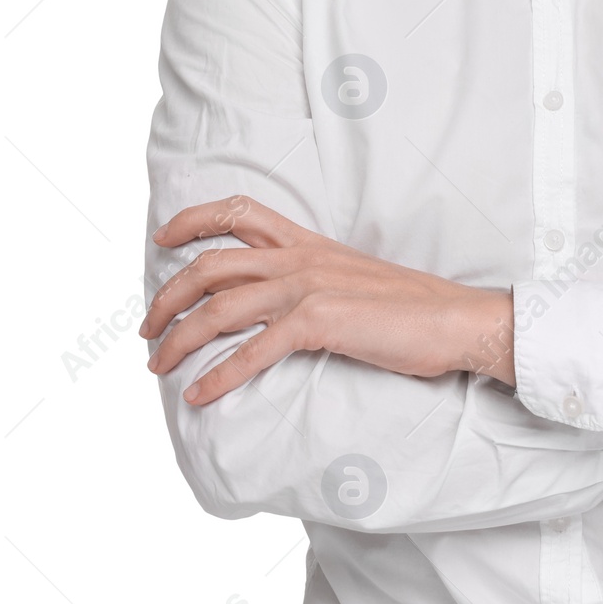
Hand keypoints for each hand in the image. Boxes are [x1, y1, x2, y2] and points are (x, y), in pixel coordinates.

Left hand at [140, 194, 515, 404]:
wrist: (455, 320)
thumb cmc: (410, 308)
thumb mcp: (352, 278)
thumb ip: (313, 280)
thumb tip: (277, 304)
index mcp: (309, 242)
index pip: (241, 210)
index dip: (194, 219)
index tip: (163, 236)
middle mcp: (302, 257)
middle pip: (211, 262)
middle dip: (167, 293)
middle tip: (146, 327)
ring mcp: (309, 286)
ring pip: (220, 305)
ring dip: (179, 337)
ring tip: (157, 365)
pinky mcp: (321, 321)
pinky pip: (253, 349)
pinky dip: (219, 374)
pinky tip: (199, 393)